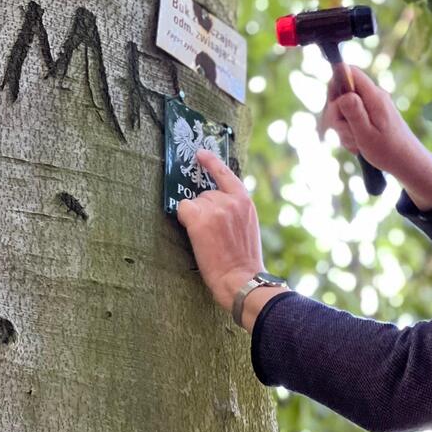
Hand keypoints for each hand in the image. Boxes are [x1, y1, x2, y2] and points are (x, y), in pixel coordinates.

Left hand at [176, 150, 264, 312]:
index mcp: (245, 200)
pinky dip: (185, 219)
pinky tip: (195, 233)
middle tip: (212, 233)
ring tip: (208, 238)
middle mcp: (229, 200)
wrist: (242, 278)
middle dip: (204, 209)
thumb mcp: (248, 225)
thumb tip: (218, 203)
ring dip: (195, 217)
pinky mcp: (199, 220)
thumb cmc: (244, 258)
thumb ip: (235, 209)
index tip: (201, 153)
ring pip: (193, 203)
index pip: (225, 174)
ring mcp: (214, 208)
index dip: (211, 162)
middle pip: (204, 194)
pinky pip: (183, 209)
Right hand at [318, 65, 413, 174]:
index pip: (350, 72)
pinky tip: (358, 144)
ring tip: (356, 142)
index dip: (335, 84)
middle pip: (342, 93)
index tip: (333, 106)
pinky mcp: (370, 116)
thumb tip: (344, 93)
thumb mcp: (367, 134)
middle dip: (336, 114)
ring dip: (343, 128)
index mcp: (374, 97)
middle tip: (347, 131)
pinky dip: (349, 132)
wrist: (408, 163)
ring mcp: (371, 106)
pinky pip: (350, 119)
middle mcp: (372, 97)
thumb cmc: (389, 151)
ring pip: (343, 109)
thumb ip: (354, 113)